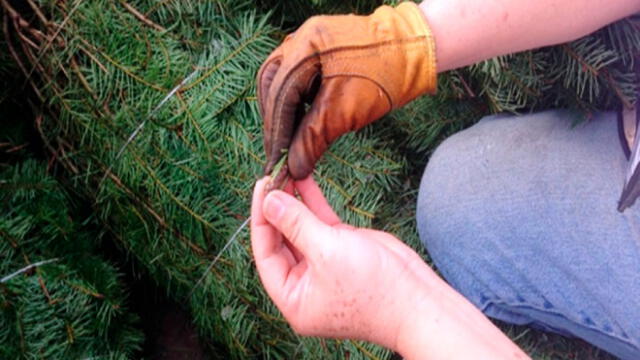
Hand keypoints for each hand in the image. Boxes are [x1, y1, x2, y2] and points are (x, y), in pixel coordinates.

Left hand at [250, 176, 432, 348]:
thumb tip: (269, 201)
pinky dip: (312, 202)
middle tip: (272, 176)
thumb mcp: (327, 252)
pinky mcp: (341, 248)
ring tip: (285, 171)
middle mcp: (304, 282)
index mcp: (292, 297)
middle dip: (276, 208)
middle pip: (280, 239)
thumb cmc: (373, 288)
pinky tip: (303, 180)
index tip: (262, 187)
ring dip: (293, 201)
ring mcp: (322, 264)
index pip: (266, 253)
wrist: (417, 298)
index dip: (261, 218)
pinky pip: (319, 223)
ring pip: (299, 228)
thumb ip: (295, 224)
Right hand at [257, 2, 436, 178]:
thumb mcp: (346, 110)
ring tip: (285, 146)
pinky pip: (295, 81)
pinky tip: (298, 127)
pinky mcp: (316, 54)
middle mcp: (300, 39)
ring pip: (280, 84)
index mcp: (306, 45)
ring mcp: (307, 45)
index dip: (277, 132)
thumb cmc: (386, 77)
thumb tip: (293, 169)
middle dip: (275, 124)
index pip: (280, 94)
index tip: (276, 163)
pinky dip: (294, 106)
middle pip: (272, 86)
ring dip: (282, 116)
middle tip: (277, 157)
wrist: (415, 52)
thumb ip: (313, 138)